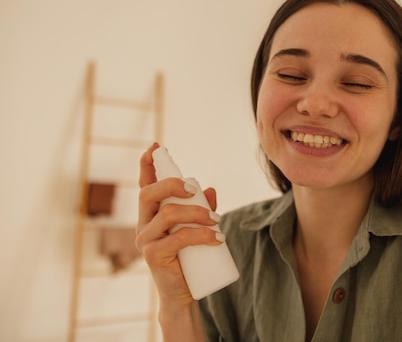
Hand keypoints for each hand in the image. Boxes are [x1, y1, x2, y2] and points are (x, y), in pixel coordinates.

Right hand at [135, 143, 221, 305]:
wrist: (182, 294)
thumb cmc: (188, 258)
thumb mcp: (196, 229)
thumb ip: (202, 208)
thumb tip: (211, 190)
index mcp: (151, 214)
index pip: (144, 185)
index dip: (146, 164)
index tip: (155, 147)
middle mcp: (143, 224)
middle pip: (148, 194)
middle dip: (172, 184)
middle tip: (195, 190)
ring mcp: (145, 240)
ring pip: (168, 214)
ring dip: (197, 212)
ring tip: (217, 219)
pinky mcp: (153, 257)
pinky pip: (177, 239)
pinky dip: (201, 235)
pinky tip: (217, 237)